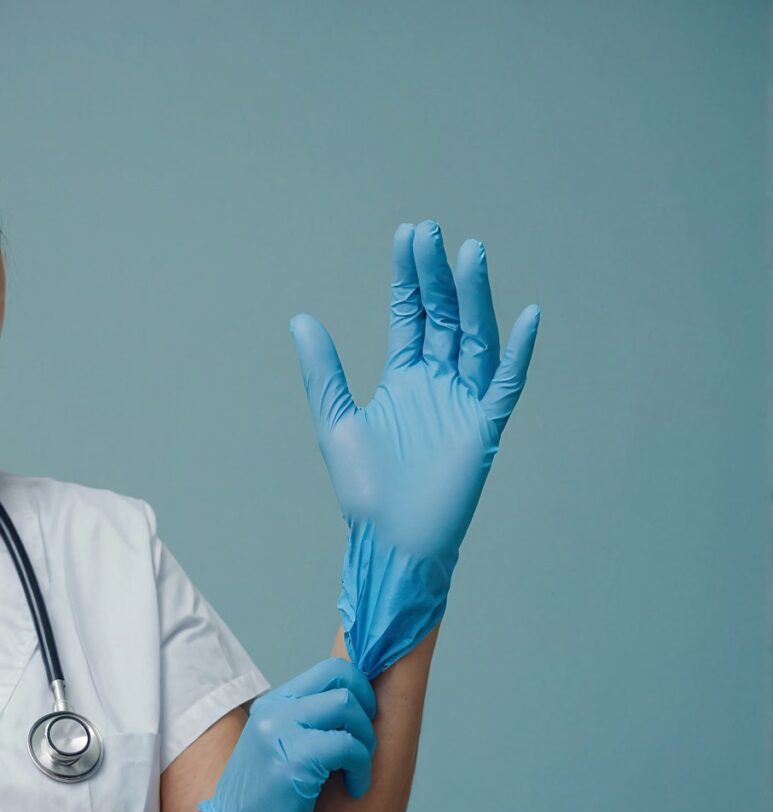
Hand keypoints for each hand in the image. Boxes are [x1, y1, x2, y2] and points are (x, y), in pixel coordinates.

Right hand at [199, 658, 376, 811]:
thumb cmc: (264, 802)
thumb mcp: (280, 747)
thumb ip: (308, 723)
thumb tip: (357, 706)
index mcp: (275, 703)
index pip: (331, 668)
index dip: (360, 687)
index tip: (365, 720)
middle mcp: (276, 710)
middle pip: (343, 676)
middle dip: (368, 707)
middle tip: (365, 742)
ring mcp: (281, 731)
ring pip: (347, 705)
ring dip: (366, 739)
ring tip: (359, 769)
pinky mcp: (293, 761)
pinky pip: (348, 746)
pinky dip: (362, 767)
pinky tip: (356, 788)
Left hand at [290, 220, 539, 678]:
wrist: (389, 542)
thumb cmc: (364, 491)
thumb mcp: (336, 422)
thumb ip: (324, 371)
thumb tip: (300, 318)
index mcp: (405, 379)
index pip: (411, 316)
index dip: (409, 278)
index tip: (408, 236)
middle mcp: (438, 384)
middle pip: (444, 318)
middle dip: (438, 276)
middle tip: (431, 233)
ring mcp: (464, 404)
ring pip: (475, 340)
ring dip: (475, 300)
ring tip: (471, 255)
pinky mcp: (483, 430)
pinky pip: (505, 387)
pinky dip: (517, 355)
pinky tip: (526, 319)